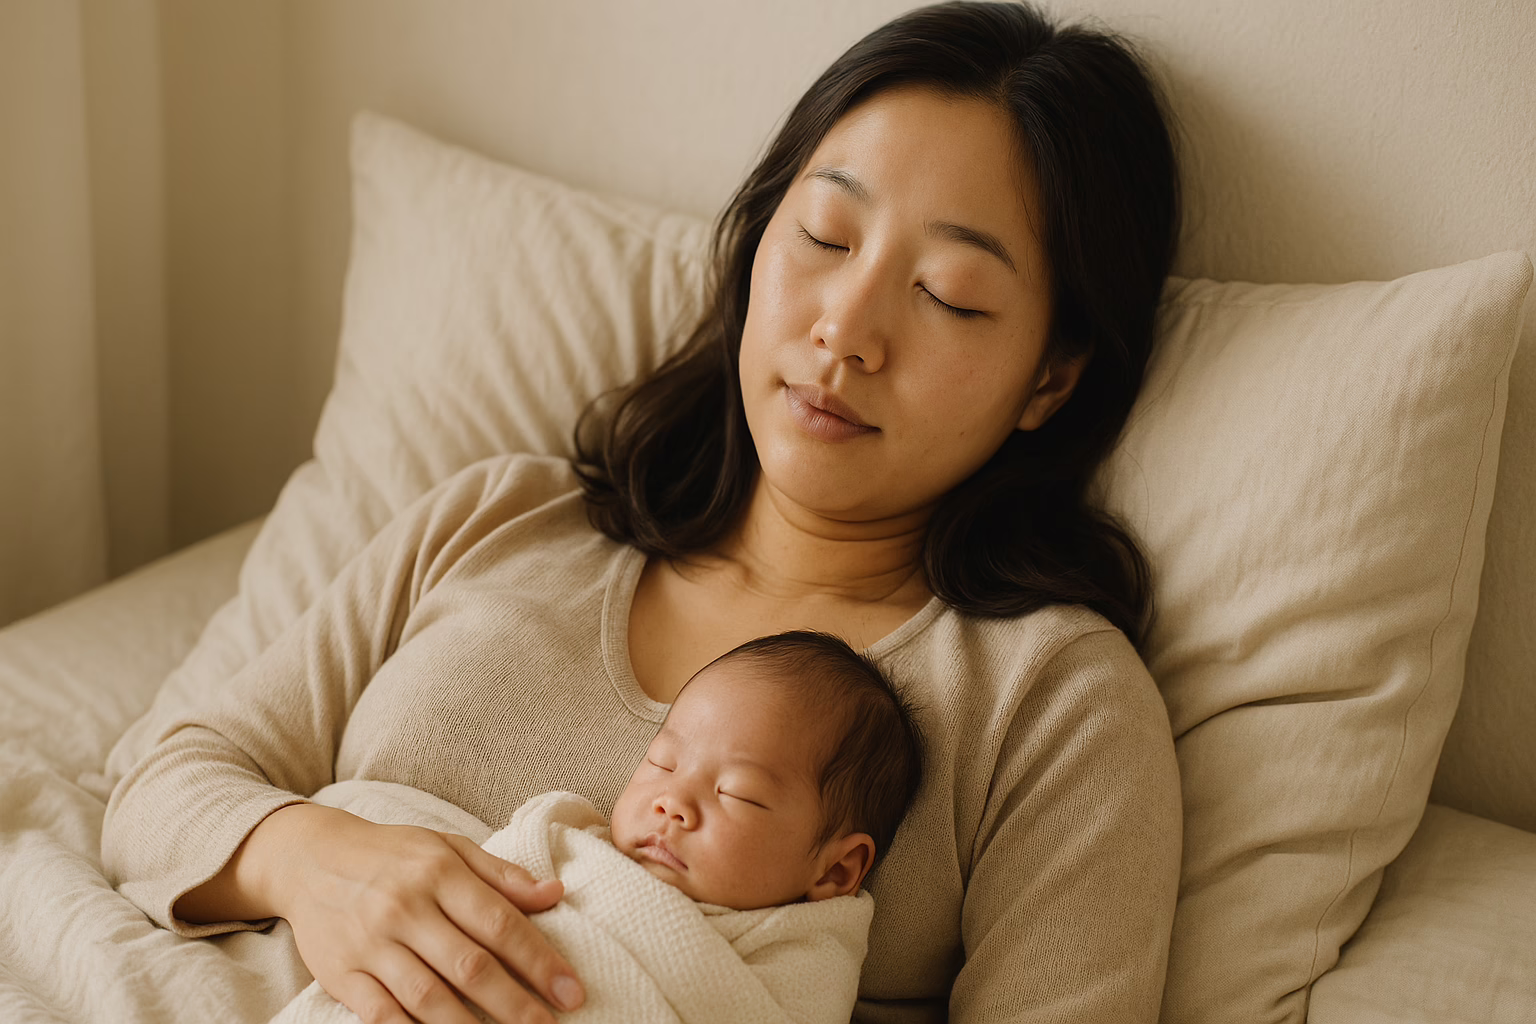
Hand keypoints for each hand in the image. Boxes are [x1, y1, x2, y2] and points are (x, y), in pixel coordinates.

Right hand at [257, 804, 584, 1023]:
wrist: (309, 858)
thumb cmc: (392, 854)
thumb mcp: (448, 848)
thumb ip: (502, 875)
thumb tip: (556, 893)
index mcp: (438, 872)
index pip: (500, 923)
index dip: (540, 961)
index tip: (571, 991)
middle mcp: (406, 908)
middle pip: (470, 966)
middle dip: (516, 1004)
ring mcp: (372, 944)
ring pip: (429, 998)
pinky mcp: (342, 974)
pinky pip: (382, 1016)